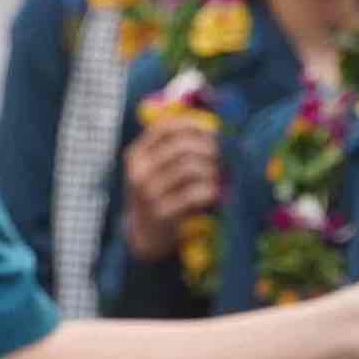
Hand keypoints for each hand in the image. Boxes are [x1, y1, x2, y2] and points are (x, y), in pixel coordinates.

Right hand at [122, 120, 221, 259]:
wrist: (143, 233)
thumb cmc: (158, 193)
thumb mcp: (154, 168)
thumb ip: (172, 147)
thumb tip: (210, 127)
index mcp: (136, 154)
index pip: (165, 127)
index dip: (192, 125)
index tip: (212, 131)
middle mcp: (139, 171)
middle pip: (181, 146)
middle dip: (208, 148)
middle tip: (222, 156)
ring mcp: (148, 192)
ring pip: (189, 168)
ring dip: (211, 170)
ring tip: (217, 176)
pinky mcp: (161, 212)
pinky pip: (193, 193)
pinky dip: (209, 190)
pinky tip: (214, 193)